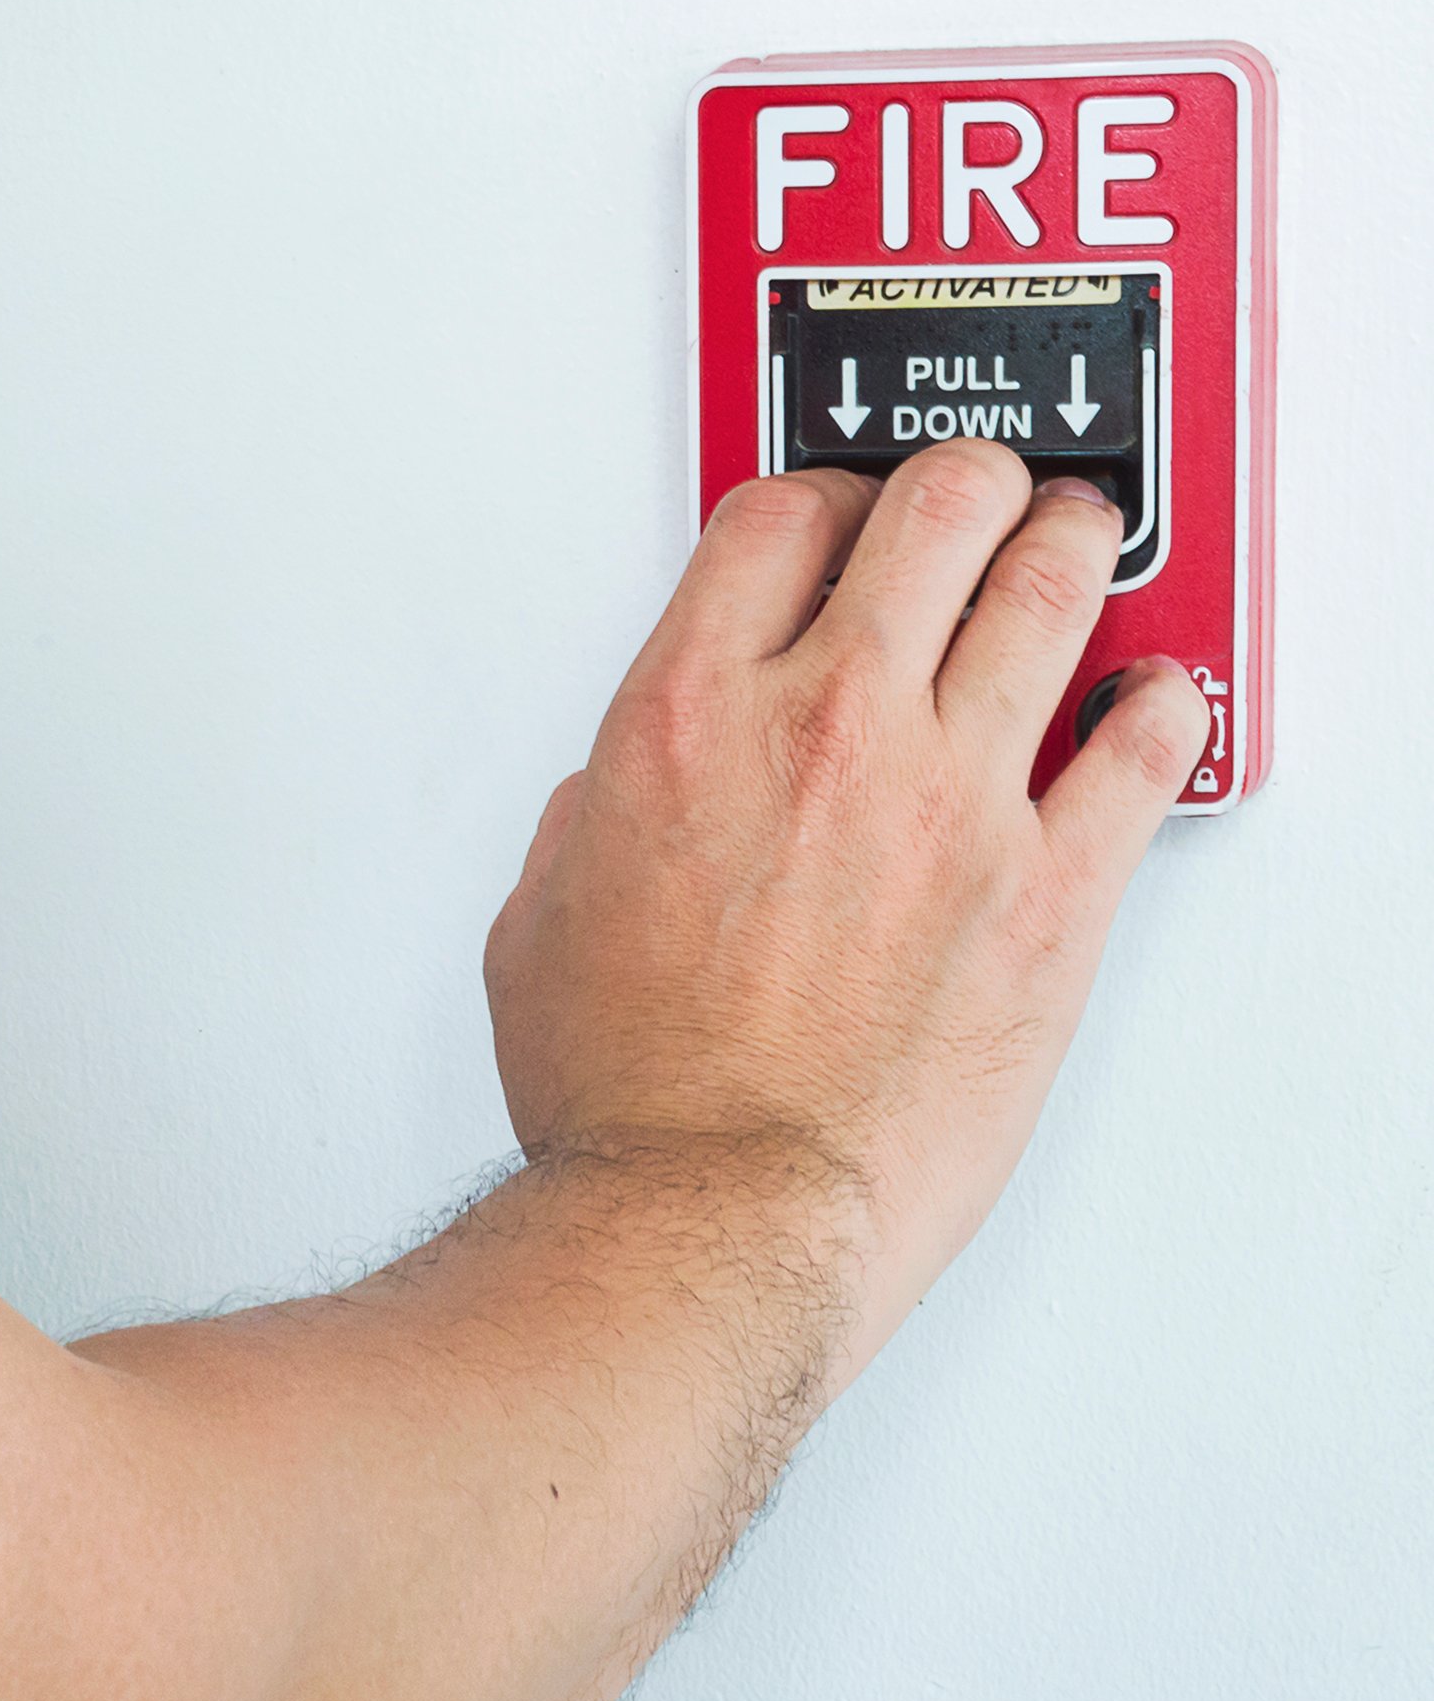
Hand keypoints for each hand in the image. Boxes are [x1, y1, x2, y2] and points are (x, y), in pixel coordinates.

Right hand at [482, 441, 1208, 1367]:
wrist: (714, 1214)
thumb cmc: (627, 1094)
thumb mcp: (539, 919)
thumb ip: (589, 820)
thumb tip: (624, 796)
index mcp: (683, 720)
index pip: (775, 518)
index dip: (813, 495)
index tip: (830, 515)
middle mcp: (824, 730)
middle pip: (930, 512)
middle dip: (956, 486)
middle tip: (971, 498)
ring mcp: (952, 801)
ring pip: (1048, 590)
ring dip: (1065, 545)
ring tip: (1071, 540)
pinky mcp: (1052, 891)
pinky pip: (1144, 749)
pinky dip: (1161, 701)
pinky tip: (1154, 692)